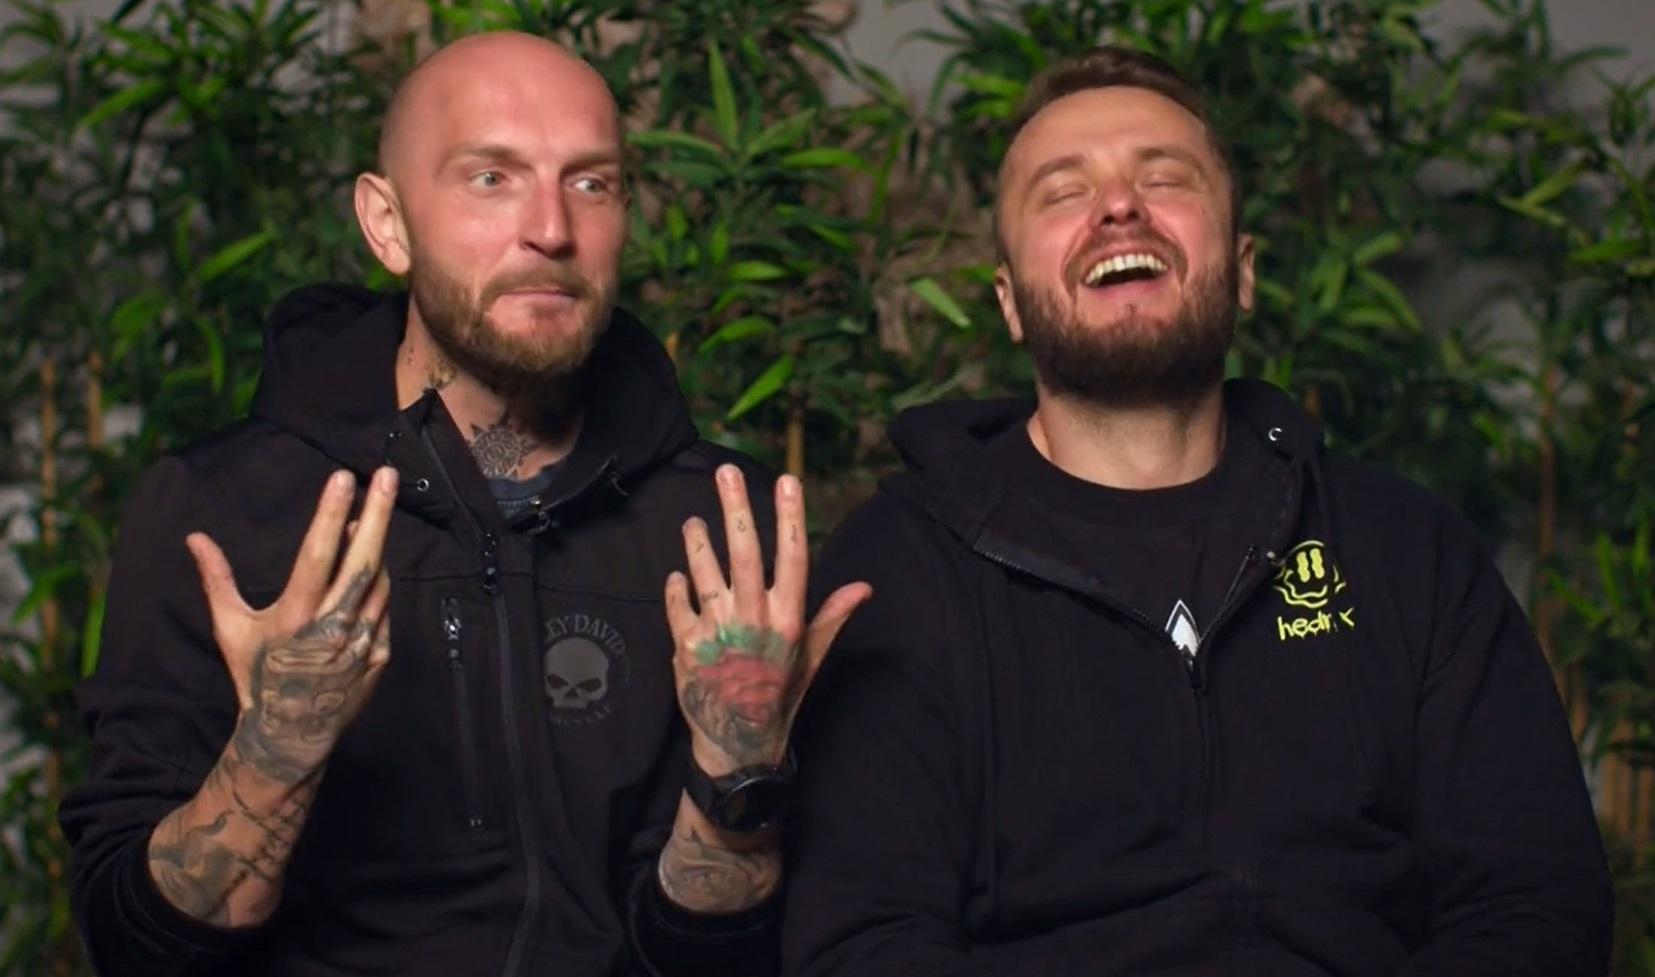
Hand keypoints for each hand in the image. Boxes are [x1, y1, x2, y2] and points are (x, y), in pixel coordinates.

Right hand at [185, 466, 397, 783]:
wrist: (289, 733)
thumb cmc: (255, 675)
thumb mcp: (231, 628)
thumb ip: (216, 579)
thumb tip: (194, 537)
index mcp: (295, 616)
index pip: (317, 554)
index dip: (330, 514)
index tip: (342, 477)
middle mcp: (333, 627)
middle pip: (362, 560)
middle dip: (377, 513)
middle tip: (387, 474)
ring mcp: (362, 642)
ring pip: (379, 581)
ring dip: (375, 547)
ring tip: (367, 518)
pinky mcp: (380, 655)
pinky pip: (385, 608)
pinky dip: (379, 584)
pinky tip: (369, 566)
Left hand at [665, 464, 870, 774]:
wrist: (738, 744)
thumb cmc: (779, 695)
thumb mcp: (811, 657)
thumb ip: (831, 616)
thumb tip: (863, 586)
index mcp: (788, 620)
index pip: (793, 557)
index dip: (790, 517)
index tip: (789, 479)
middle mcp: (754, 620)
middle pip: (745, 554)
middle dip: (736, 509)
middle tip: (727, 471)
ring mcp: (717, 632)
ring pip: (704, 572)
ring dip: (697, 541)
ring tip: (692, 522)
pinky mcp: (685, 645)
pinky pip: (677, 602)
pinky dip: (676, 585)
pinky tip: (678, 574)